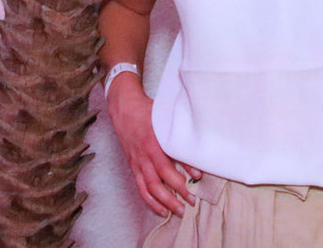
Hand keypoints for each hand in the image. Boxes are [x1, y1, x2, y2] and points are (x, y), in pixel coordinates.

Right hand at [107, 73, 201, 216]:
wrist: (125, 110)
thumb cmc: (148, 113)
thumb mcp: (165, 119)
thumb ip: (178, 136)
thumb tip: (194, 152)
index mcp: (152, 143)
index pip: (167, 166)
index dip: (181, 175)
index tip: (197, 180)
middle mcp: (144, 156)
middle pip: (159, 182)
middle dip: (176, 195)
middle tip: (192, 203)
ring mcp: (137, 163)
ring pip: (149, 189)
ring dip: (164, 203)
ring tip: (178, 212)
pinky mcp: (133, 167)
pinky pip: (140, 189)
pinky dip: (150, 202)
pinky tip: (161, 210)